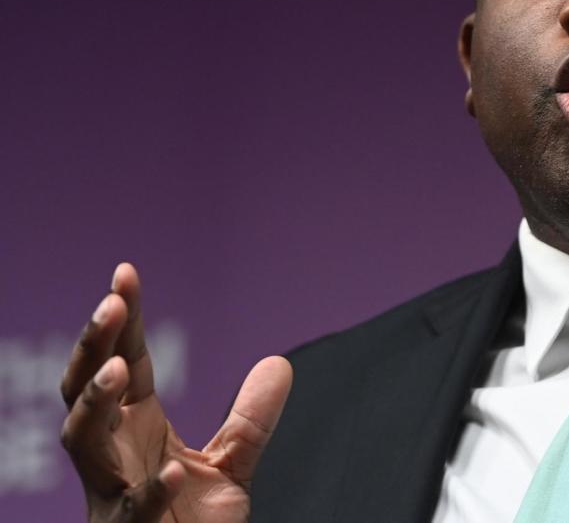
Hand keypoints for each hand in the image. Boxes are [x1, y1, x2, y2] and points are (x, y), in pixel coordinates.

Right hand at [60, 263, 292, 522]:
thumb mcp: (229, 464)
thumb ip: (250, 418)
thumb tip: (280, 363)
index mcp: (133, 430)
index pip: (124, 363)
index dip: (123, 321)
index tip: (125, 274)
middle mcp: (113, 456)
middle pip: (86, 391)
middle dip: (94, 346)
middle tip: (111, 305)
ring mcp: (114, 495)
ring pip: (83, 442)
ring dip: (95, 404)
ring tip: (117, 371)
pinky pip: (133, 512)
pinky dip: (149, 492)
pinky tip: (172, 472)